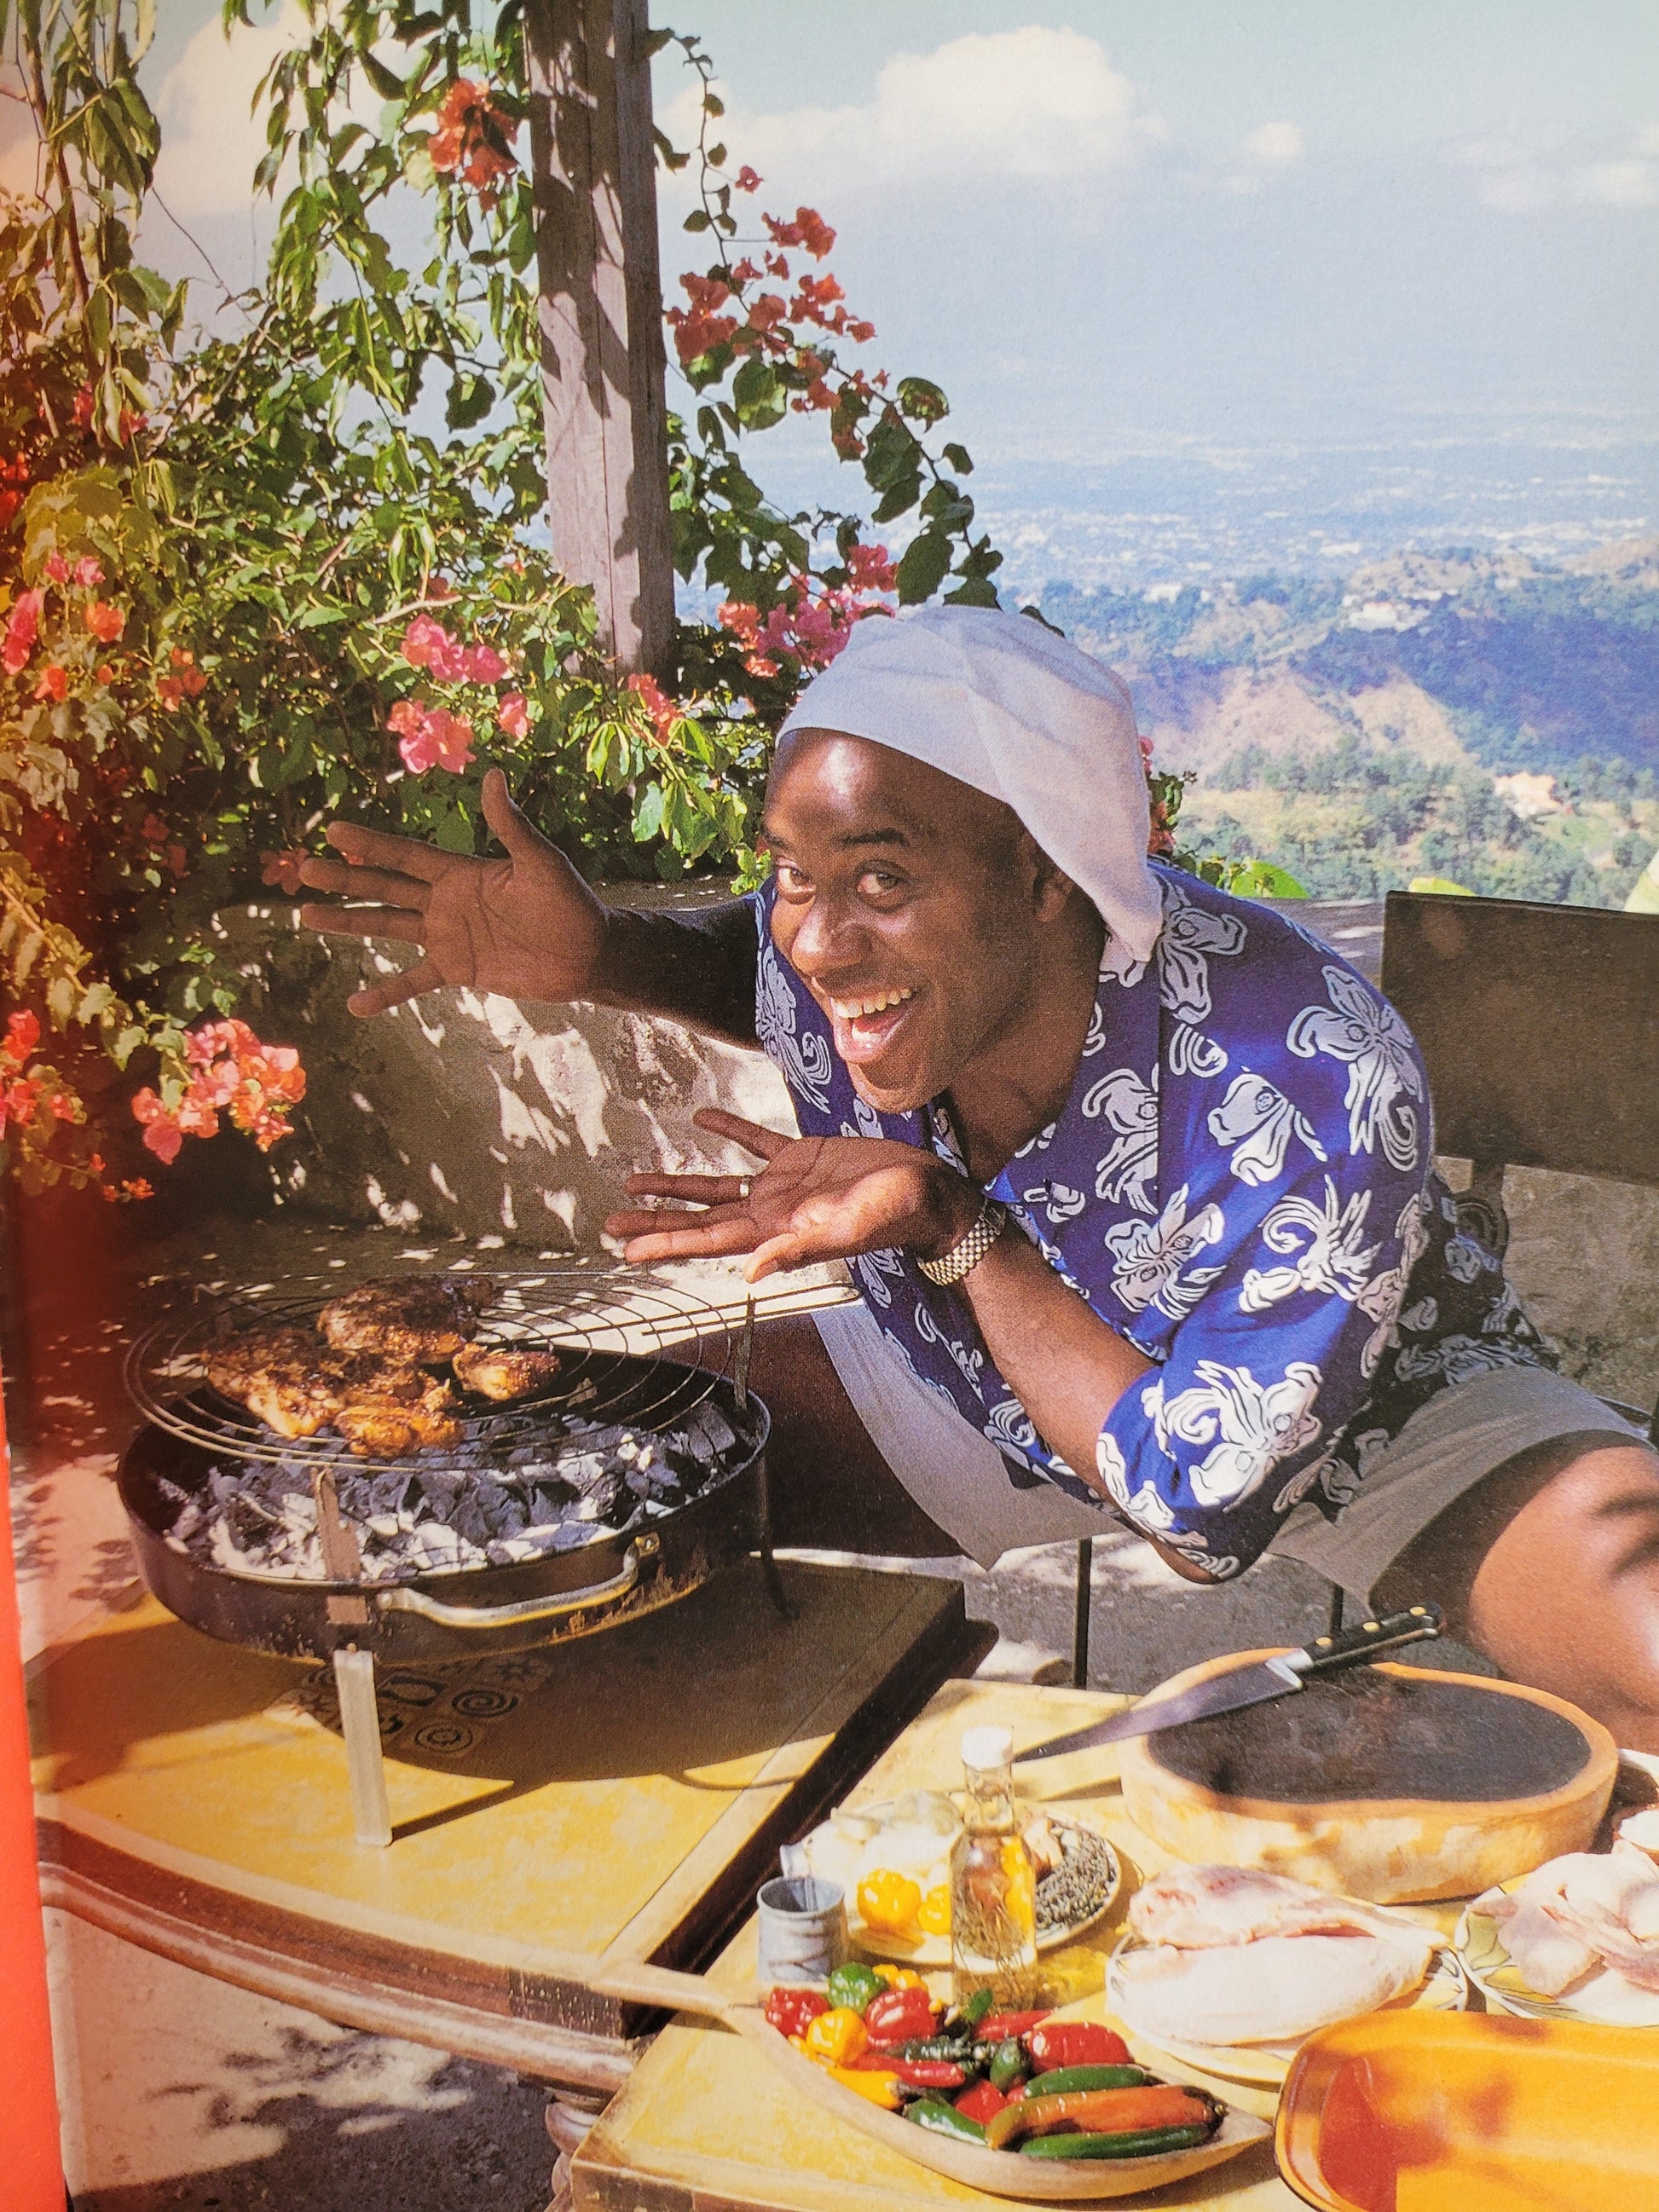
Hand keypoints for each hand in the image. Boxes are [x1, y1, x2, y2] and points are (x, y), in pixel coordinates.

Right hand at [297, 768, 606, 1015]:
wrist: (586, 954)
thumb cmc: (569, 903)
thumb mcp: (540, 862)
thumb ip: (511, 825)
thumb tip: (494, 776)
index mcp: (461, 872)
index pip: (406, 855)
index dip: (370, 844)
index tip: (332, 831)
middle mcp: (446, 901)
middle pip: (385, 887)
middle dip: (345, 879)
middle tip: (302, 871)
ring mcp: (448, 936)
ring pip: (388, 926)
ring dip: (350, 923)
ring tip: (307, 918)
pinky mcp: (458, 969)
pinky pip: (414, 981)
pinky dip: (387, 993)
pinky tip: (356, 1004)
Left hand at [604, 1108, 983, 1282]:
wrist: (926, 1192)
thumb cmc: (892, 1217)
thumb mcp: (844, 1234)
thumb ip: (796, 1252)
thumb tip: (748, 1274)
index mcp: (774, 1232)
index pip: (706, 1239)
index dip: (664, 1242)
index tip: (624, 1248)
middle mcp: (770, 1212)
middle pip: (699, 1217)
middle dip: (655, 1220)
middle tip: (609, 1224)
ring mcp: (783, 1185)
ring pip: (716, 1185)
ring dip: (677, 1184)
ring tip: (635, 1181)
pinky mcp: (802, 1157)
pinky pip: (756, 1141)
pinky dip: (729, 1130)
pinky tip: (701, 1119)